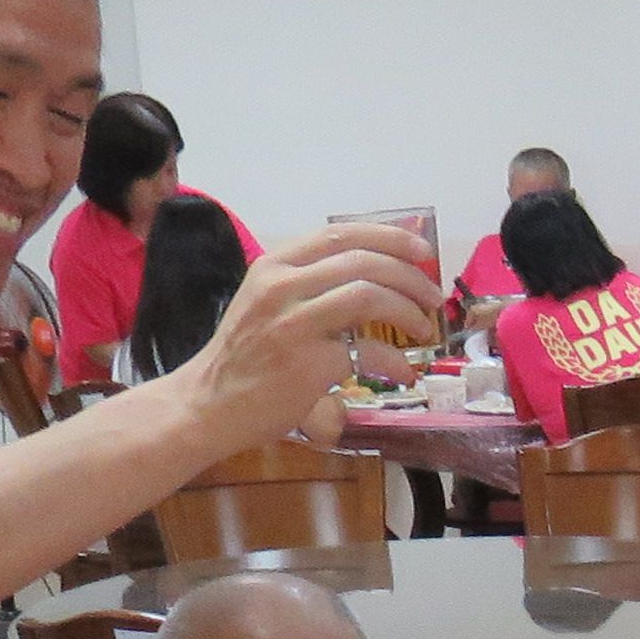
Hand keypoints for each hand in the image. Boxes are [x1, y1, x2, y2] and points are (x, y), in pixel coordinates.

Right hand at [183, 218, 444, 444]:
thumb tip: (374, 279)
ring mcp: (293, 323)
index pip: (341, 234)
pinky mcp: (307, 363)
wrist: (208, 404)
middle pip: (363, 261)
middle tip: (432, 296)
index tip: (422, 253)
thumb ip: (310, 285)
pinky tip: (403, 371)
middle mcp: (282, 285)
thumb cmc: (244, 356)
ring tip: (423, 328)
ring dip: (408, 311)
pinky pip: (366, 352)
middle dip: (410, 276)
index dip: (390, 238)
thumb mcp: (267, 303)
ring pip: (369, 296)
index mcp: (275, 264)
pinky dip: (394, 361)